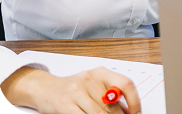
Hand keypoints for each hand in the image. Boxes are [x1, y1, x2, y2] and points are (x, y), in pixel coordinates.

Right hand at [0, 65, 140, 113]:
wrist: (45, 88)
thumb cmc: (73, 89)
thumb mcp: (94, 85)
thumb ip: (110, 95)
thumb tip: (129, 110)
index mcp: (101, 72)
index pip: (125, 84)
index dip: (134, 101)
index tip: (136, 113)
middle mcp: (90, 79)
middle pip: (111, 105)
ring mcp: (77, 91)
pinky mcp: (64, 104)